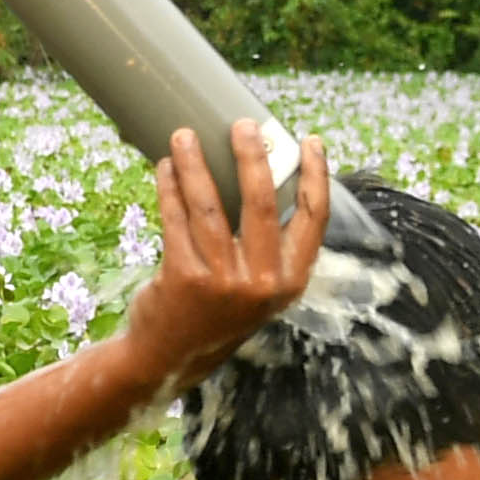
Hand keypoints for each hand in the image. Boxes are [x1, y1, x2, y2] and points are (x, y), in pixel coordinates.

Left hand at [118, 118, 330, 378]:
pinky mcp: (184, 277)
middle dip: (251, 155)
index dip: (316, 175)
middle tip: (241, 124)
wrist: (170, 355)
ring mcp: (223, 281)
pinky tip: (164, 167)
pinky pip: (176, 219)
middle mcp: (263, 282)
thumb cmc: (216, 309)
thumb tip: (258, 171)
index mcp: (291, 280)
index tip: (310, 141)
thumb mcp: (257, 286)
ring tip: (184, 134)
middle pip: (261, 201)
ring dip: (195, 163)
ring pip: (210, 205)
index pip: (314, 218)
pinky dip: (169, 187)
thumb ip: (266, 246)